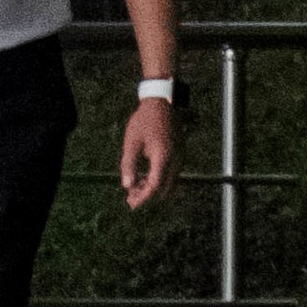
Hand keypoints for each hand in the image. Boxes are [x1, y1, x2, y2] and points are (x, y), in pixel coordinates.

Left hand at [120, 95, 175, 210]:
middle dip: (148, 196)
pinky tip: (144, 177)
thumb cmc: (144, 121)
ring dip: (153, 188)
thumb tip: (126, 186)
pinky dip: (159, 180)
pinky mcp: (180, 154)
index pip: (155, 186)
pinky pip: (171, 174)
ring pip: (169, 183)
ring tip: (135, 188)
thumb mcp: (132, 141)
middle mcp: (175, 160)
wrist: (161, 102)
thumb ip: (128, 164)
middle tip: (131, 198)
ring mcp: (180, 157)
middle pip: (164, 189)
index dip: (143, 197)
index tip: (132, 203)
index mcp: (163, 157)